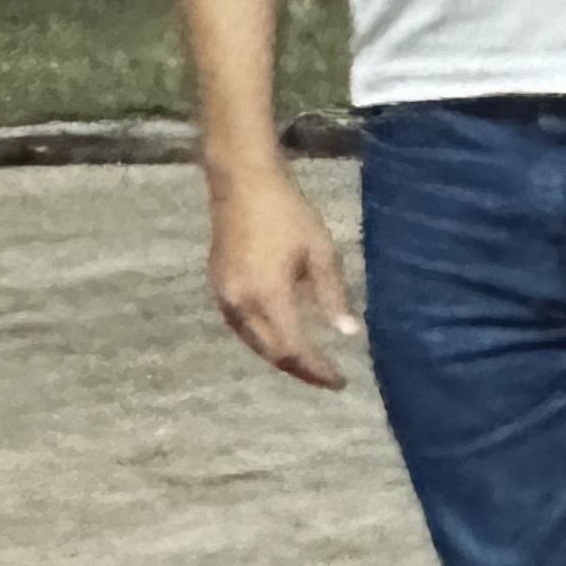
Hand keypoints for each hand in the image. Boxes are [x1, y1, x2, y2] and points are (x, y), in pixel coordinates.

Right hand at [208, 162, 359, 389]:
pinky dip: (264, 339)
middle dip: (300, 370)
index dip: (317, 370)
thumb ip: (333, 295)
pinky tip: (283, 336)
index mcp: (268, 296)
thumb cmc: (287, 213)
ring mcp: (224, 298)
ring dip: (281, 357)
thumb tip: (348, 333)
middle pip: (271, 353)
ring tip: (309, 362)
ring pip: (254, 343)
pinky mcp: (218, 288)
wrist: (242, 184)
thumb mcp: (320, 251)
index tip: (340, 381)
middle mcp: (241, 305)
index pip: (294, 349)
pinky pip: (242, 328)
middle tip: (327, 377)